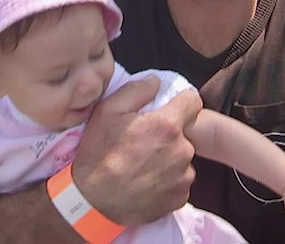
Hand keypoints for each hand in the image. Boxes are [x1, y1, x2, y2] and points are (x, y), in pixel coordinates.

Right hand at [72, 79, 201, 225]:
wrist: (92, 202)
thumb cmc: (98, 154)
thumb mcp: (107, 111)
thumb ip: (136, 90)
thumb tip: (156, 81)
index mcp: (167, 125)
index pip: (193, 101)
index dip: (180, 102)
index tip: (167, 109)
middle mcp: (182, 150)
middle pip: (185, 133)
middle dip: (169, 134)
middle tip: (144, 142)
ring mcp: (184, 177)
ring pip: (183, 158)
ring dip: (170, 158)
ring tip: (143, 165)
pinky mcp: (180, 198)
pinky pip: (179, 181)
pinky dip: (168, 180)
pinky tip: (146, 182)